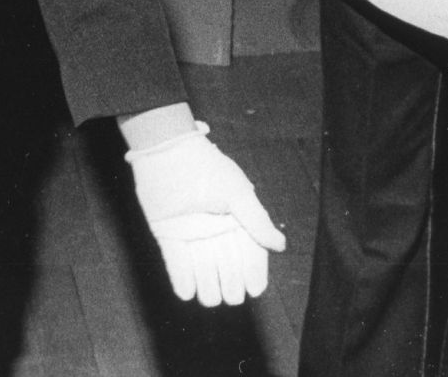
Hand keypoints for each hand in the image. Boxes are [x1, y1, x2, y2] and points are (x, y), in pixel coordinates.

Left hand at [126, 122, 286, 305]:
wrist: (167, 151)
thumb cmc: (206, 167)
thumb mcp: (237, 192)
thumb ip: (257, 220)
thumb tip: (280, 246)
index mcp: (235, 222)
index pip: (250, 254)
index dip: (253, 273)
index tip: (255, 290)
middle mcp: (215, 232)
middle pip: (227, 269)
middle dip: (230, 284)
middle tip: (231, 295)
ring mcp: (191, 235)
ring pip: (202, 272)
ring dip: (206, 287)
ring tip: (210, 297)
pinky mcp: (168, 235)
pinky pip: (175, 264)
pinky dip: (181, 280)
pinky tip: (187, 293)